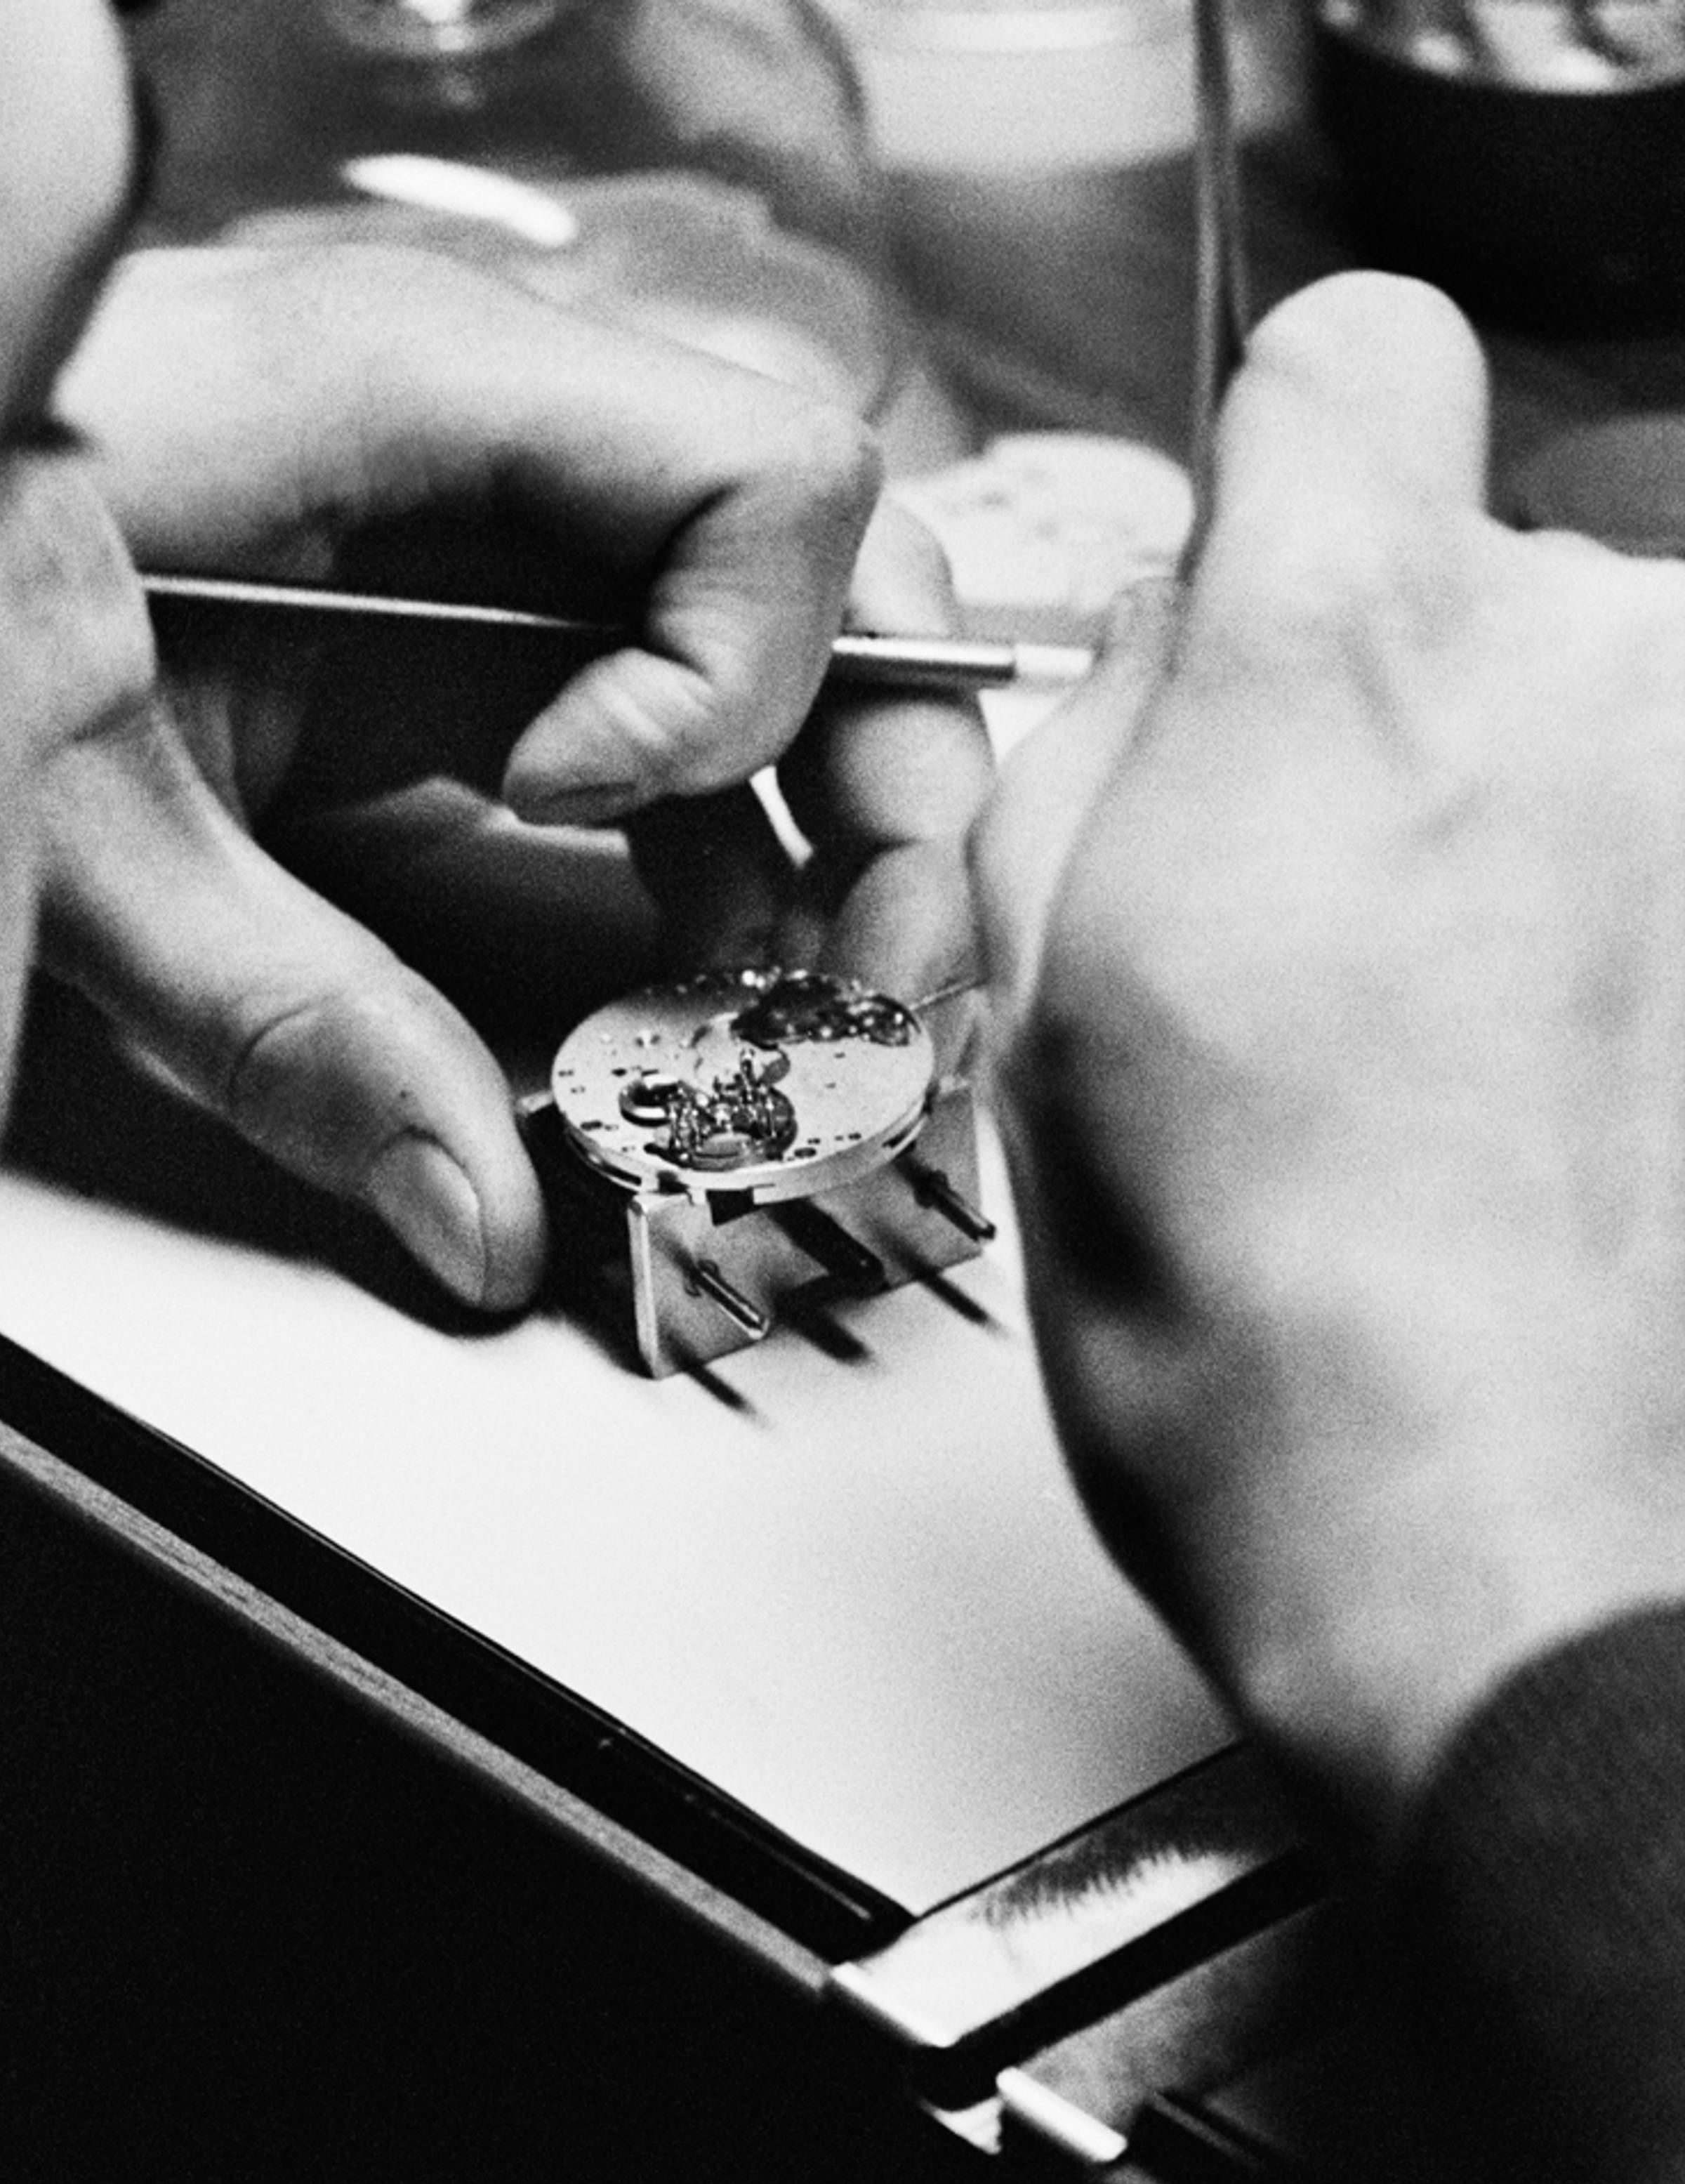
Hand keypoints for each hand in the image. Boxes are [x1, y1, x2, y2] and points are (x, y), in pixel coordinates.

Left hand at [43, 241, 987, 1306]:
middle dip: (886, 784)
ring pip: (781, 650)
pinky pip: (671, 717)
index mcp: (420, 395)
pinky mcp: (468, 625)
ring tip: (817, 1008)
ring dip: (828, 839)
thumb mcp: (80, 816)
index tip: (569, 805)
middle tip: (887, 976)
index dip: (730, 677)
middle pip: (828, 567)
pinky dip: (722, 853)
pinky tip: (702, 973)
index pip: (761, 480)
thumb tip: (480, 1216)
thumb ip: (288, 1021)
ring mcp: (497, 530)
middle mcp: (501, 437)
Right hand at [975, 271, 1684, 1831]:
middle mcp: (1585, 676)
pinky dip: (1604, 912)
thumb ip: (1099, 738)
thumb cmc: (1248, 1315)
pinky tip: (1534, 1082)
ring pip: (1591, 706)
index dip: (1292, 466)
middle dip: (1383, 692)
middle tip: (1300, 913)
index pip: (1362, 351)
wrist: (1476, 1536)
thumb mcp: (1038, 991)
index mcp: (1346, 662)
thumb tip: (1167, 644)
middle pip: (1477, 560)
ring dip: (1509, 816)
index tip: (1259, 596)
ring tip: (1427, 1039)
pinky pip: (1658, 836)